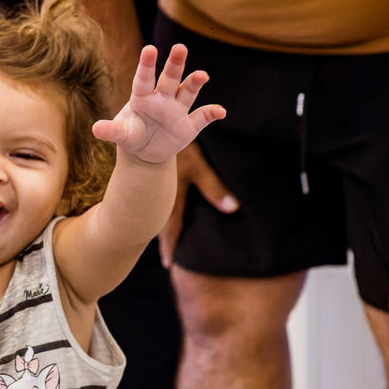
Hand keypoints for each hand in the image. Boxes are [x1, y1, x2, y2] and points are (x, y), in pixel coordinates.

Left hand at [93, 44, 225, 165]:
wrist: (145, 151)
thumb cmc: (131, 135)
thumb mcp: (121, 134)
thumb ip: (111, 130)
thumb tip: (96, 128)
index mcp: (143, 97)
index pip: (144, 79)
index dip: (147, 65)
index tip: (150, 49)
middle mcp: (162, 98)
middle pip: (169, 77)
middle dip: (175, 64)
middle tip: (180, 48)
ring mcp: (177, 109)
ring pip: (187, 91)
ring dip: (195, 82)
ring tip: (202, 75)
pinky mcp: (190, 124)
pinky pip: (202, 116)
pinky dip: (212, 113)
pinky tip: (220, 112)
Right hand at [159, 143, 238, 265]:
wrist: (157, 121)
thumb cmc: (182, 145)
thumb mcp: (198, 166)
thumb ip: (215, 188)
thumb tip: (232, 209)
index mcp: (170, 197)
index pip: (170, 229)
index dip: (170, 248)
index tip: (168, 266)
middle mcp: (160, 195)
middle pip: (161, 224)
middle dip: (164, 241)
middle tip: (166, 259)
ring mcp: (155, 185)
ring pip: (157, 211)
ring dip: (160, 225)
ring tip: (164, 240)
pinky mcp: (155, 174)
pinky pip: (157, 197)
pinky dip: (158, 207)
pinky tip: (159, 209)